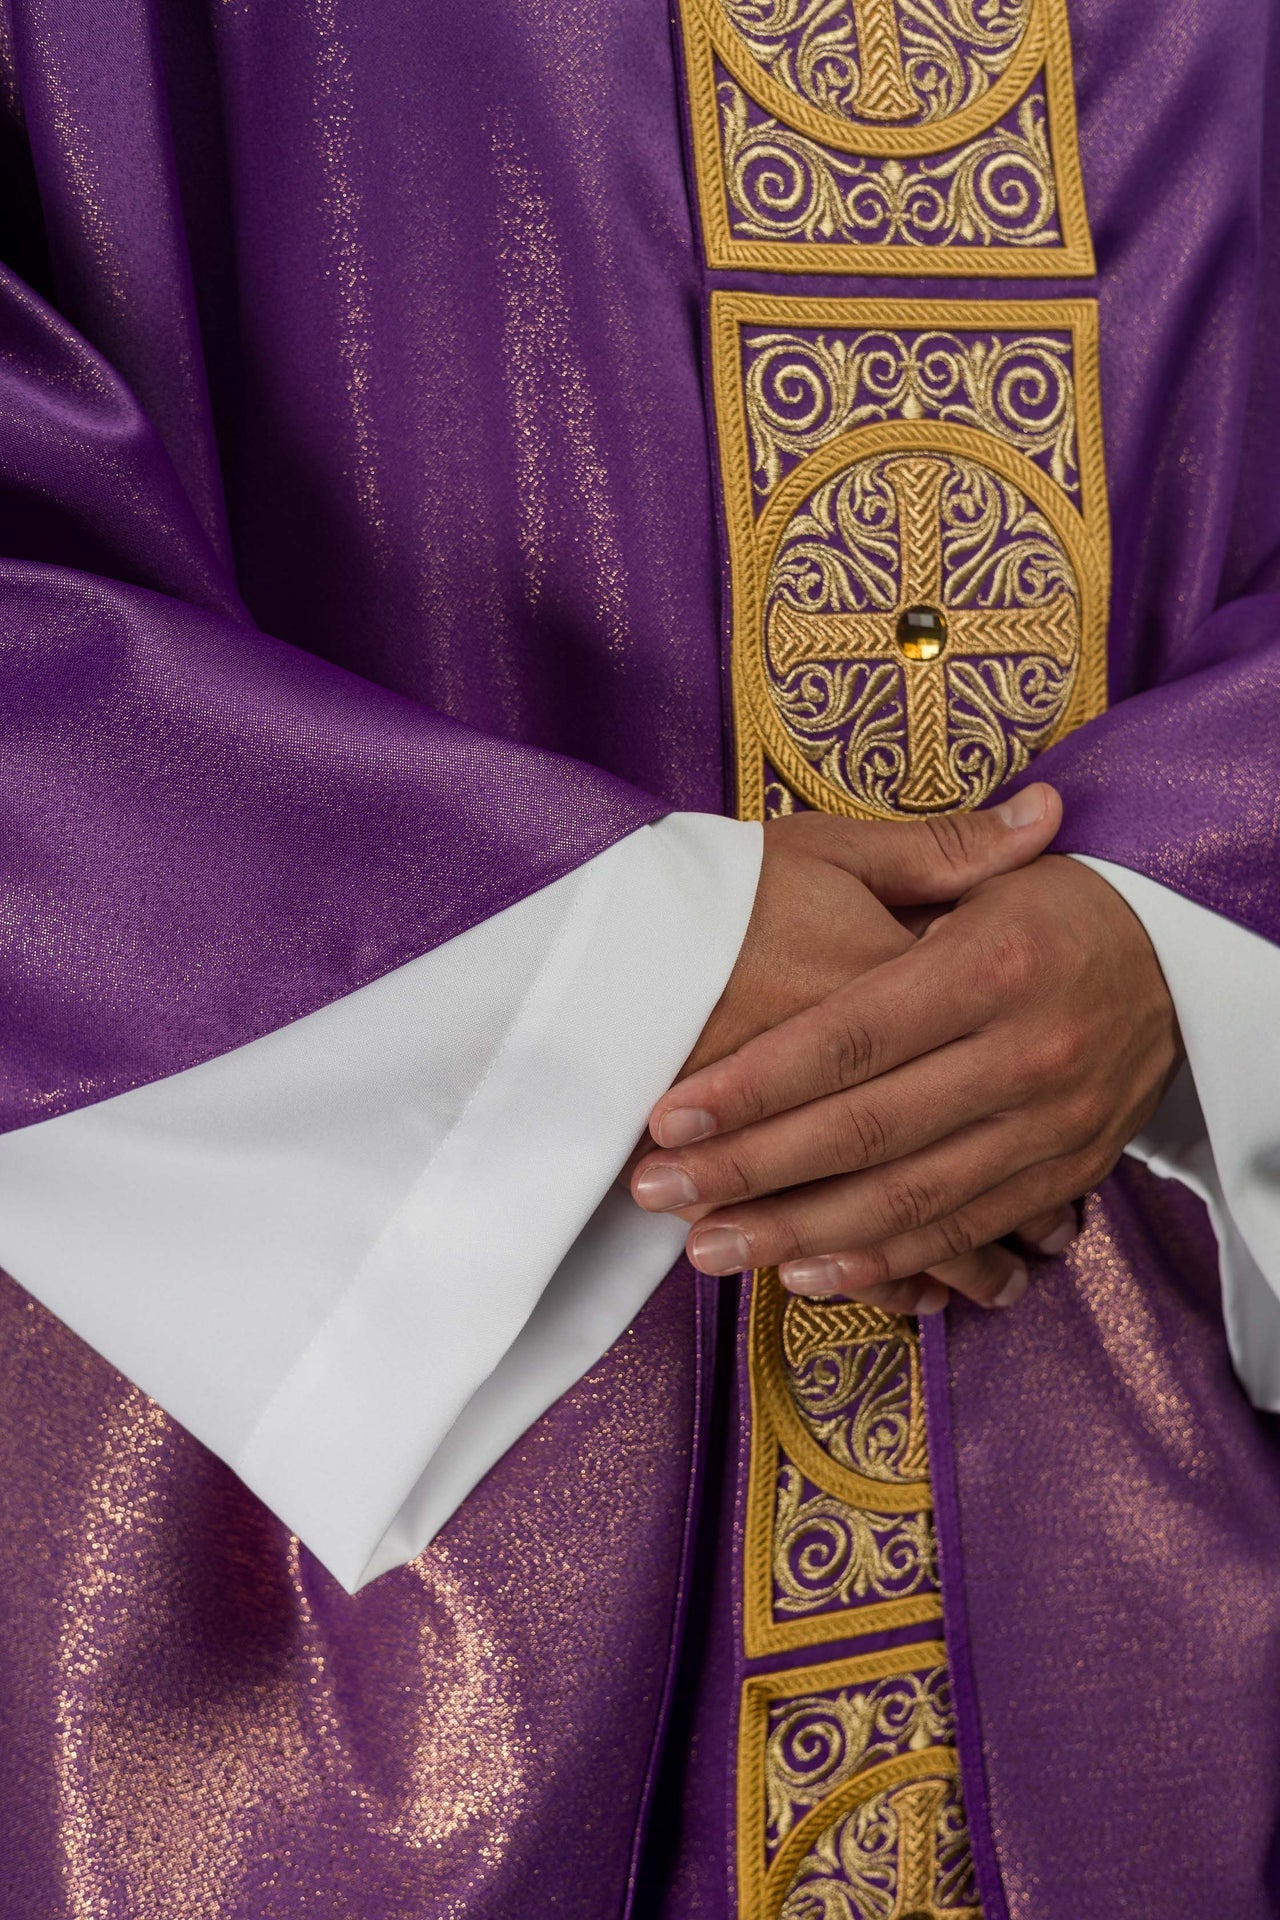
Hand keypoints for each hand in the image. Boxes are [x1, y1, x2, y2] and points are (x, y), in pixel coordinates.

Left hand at [629, 786, 1063, 1309]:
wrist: (1180, 971)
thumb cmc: (1055, 908)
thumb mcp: (989, 871)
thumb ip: (935, 854)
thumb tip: (892, 820)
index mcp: (990, 966)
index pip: (851, 1037)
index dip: (754, 1083)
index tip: (668, 1117)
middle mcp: (1026, 1054)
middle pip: (868, 1129)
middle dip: (751, 1169)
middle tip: (657, 1192)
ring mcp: (1050, 1125)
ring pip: (910, 1197)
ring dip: (800, 1232)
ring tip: (708, 1248)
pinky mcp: (1063, 1173)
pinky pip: (964, 1229)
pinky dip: (886, 1259)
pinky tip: (808, 1272)